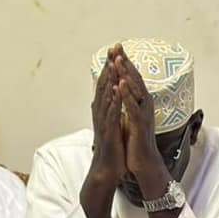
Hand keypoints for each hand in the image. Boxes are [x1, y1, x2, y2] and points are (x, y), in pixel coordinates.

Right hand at [90, 48, 126, 183]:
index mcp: (104, 111)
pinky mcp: (108, 132)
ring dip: (109, 80)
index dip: (110, 68)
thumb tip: (115, 98)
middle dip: (109, 66)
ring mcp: (103, 122)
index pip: (107, 85)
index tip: (114, 51)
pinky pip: (111, 114)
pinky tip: (117, 91)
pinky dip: (113, 102)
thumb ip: (112, 111)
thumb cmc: (111, 148)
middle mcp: (101, 113)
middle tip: (112, 48)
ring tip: (114, 63)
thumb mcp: (113, 125)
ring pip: (106, 97)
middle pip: (104, 86)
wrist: (107, 169)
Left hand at [111, 45, 161, 177]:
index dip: (125, 63)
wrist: (143, 162)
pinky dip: (126, 94)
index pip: (132, 78)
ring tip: (118, 60)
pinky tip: (120, 83)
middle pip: (135, 79)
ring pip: (134, 90)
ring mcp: (143, 113)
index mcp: (140, 103)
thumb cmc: (136, 142)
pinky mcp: (139, 124)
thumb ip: (128, 104)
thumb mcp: (131, 118)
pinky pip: (132, 106)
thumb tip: (122, 92)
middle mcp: (144, 105)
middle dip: (125, 62)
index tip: (116, 48)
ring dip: (126, 74)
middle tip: (117, 46)